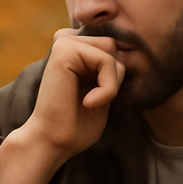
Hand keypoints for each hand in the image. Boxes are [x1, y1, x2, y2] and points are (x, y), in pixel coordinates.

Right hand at [0, 29, 125, 183]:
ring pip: (112, 49)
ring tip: (92, 102)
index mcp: (74, 50)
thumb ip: (113, 67)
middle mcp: (67, 41)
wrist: (52, 141)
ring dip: (111, 82)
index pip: (113, 47)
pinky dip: (107, 86)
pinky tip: (89, 103)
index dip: (114, 75)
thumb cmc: (76, 124)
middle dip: (114, 75)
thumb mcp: (104, 91)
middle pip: (113, 44)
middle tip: (95, 101)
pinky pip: (106, 60)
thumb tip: (130, 49)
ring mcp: (64, 43)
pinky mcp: (64, 51)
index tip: (96, 100)